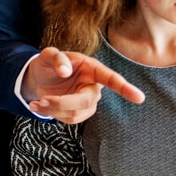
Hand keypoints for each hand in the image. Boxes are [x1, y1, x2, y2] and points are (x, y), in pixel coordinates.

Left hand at [22, 47, 145, 123]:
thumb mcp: (47, 55)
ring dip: (52, 111)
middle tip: (41, 100)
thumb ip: (56, 58)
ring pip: (75, 114)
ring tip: (35, 102)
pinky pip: (67, 120)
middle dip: (62, 103)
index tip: (140, 98)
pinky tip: (38, 106)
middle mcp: (93, 86)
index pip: (111, 79)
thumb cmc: (48, 65)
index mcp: (92, 68)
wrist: (38, 78)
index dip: (125, 88)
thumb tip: (65, 71)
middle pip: (86, 102)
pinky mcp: (78, 112)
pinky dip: (50, 114)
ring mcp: (87, 101)